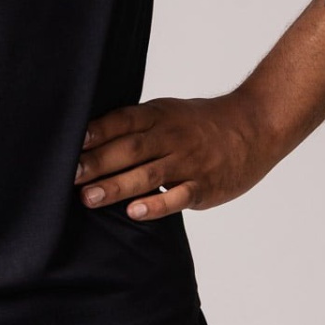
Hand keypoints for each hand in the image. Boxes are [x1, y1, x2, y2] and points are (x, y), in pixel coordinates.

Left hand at [74, 92, 277, 220]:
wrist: (255, 126)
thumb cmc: (201, 123)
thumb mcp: (168, 112)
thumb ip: (136, 125)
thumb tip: (89, 139)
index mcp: (160, 114)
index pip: (124, 120)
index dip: (98, 130)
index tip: (71, 140)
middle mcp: (172, 136)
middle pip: (131, 148)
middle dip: (98, 162)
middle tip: (69, 175)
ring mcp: (189, 161)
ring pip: (149, 174)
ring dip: (117, 186)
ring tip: (88, 198)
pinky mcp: (205, 185)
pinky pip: (179, 196)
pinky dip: (156, 204)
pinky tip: (134, 212)